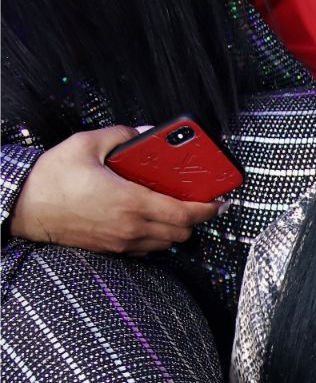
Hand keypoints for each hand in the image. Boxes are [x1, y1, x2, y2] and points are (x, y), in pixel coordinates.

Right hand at [9, 128, 217, 253]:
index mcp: (131, 202)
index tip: (221, 200)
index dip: (209, 208)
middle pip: (183, 231)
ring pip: (168, 243)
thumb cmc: (52, 179)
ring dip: (177, 227)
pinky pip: (148, 248)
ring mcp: (123, 242)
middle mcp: (132, 227)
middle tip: (197, 199)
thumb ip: (121, 135)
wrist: (26, 210)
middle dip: (195, 216)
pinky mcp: (114, 250)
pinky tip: (149, 217)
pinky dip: (157, 236)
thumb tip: (145, 132)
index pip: (185, 212)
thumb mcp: (86, 144)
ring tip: (173, 206)